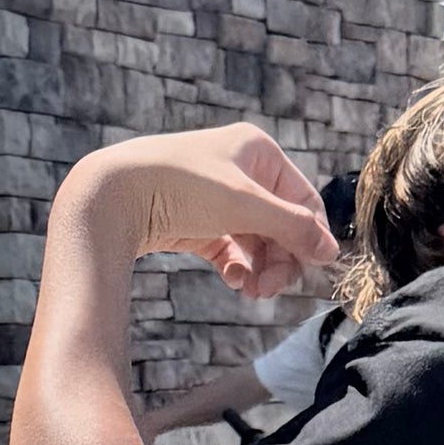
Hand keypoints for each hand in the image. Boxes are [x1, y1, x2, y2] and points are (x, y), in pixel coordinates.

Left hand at [63, 121, 333, 303]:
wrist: (112, 195)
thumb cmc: (180, 186)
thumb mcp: (245, 205)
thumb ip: (292, 228)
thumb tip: (331, 252)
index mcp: (258, 151)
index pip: (302, 200)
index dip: (309, 237)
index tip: (309, 273)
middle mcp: (240, 170)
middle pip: (280, 224)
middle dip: (279, 259)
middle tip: (271, 291)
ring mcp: (217, 198)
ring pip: (256, 241)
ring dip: (259, 269)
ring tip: (252, 292)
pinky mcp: (196, 222)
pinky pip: (230, 250)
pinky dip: (237, 268)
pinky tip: (234, 282)